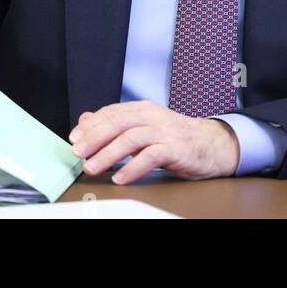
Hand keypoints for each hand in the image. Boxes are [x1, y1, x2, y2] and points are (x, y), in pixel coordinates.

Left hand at [68, 101, 239, 183]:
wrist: (211, 144)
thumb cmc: (175, 137)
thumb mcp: (144, 126)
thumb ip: (117, 123)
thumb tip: (86, 120)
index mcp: (143, 110)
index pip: (112, 113)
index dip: (91, 125)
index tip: (75, 139)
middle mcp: (153, 117)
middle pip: (118, 123)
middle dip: (95, 137)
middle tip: (79, 152)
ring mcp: (164, 131)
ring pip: (131, 138)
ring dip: (108, 154)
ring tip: (93, 167)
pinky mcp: (175, 148)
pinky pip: (151, 156)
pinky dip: (133, 167)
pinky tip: (120, 177)